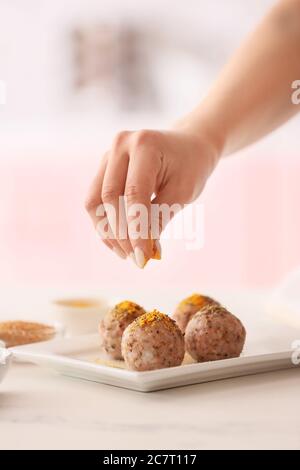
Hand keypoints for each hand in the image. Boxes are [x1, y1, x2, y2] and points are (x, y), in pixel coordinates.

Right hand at [85, 128, 219, 267]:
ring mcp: (108, 155)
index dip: (136, 230)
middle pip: (110, 198)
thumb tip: (144, 254)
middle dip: (122, 234)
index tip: (143, 259)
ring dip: (108, 232)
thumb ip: (160, 219)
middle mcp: (120, 145)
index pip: (135, 194)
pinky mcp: (104, 167)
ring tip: (127, 254)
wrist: (188, 145)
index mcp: (145, 145)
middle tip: (137, 260)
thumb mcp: (183, 192)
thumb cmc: (190, 167)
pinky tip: (119, 243)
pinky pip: (95, 200)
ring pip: (95, 201)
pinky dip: (105, 224)